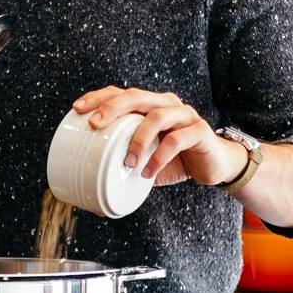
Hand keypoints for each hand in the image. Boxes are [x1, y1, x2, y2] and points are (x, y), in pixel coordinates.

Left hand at [71, 87, 245, 187]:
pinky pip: (177, 140)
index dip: (98, 97)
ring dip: (138, 139)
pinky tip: (149, 172)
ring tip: (126, 162)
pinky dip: (160, 156)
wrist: (215, 166)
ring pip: (156, 116)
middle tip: (95, 125)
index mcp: (150, 105)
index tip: (77, 109)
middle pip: (136, 96)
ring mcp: (184, 115)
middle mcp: (166, 104)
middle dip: (112, 108)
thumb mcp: (145, 161)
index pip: (120, 93)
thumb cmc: (176, 161)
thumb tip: (93, 199)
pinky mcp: (200, 131)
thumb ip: (124, 167)